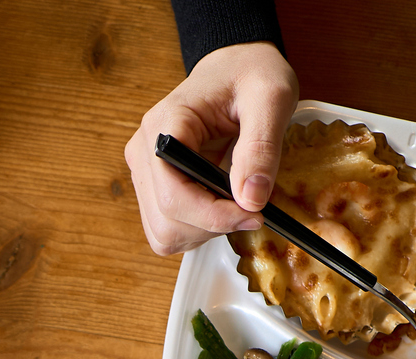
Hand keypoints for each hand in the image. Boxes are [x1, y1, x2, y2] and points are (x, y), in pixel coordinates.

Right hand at [125, 43, 298, 256]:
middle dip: (212, 226)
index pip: (172, 193)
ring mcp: (145, 171)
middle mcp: (145, 150)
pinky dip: (197, 230)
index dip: (213, 215)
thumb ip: (261, 147)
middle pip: (165, 220)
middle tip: (250, 210)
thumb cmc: (250, 74)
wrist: (235, 68)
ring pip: (163, 233)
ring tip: (235, 207)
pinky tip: (219, 208)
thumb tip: (251, 199)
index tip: (253, 213)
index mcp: (165, 125)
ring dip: (204, 232)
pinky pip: (167, 229)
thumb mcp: (270, 98)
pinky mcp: (153, 186)